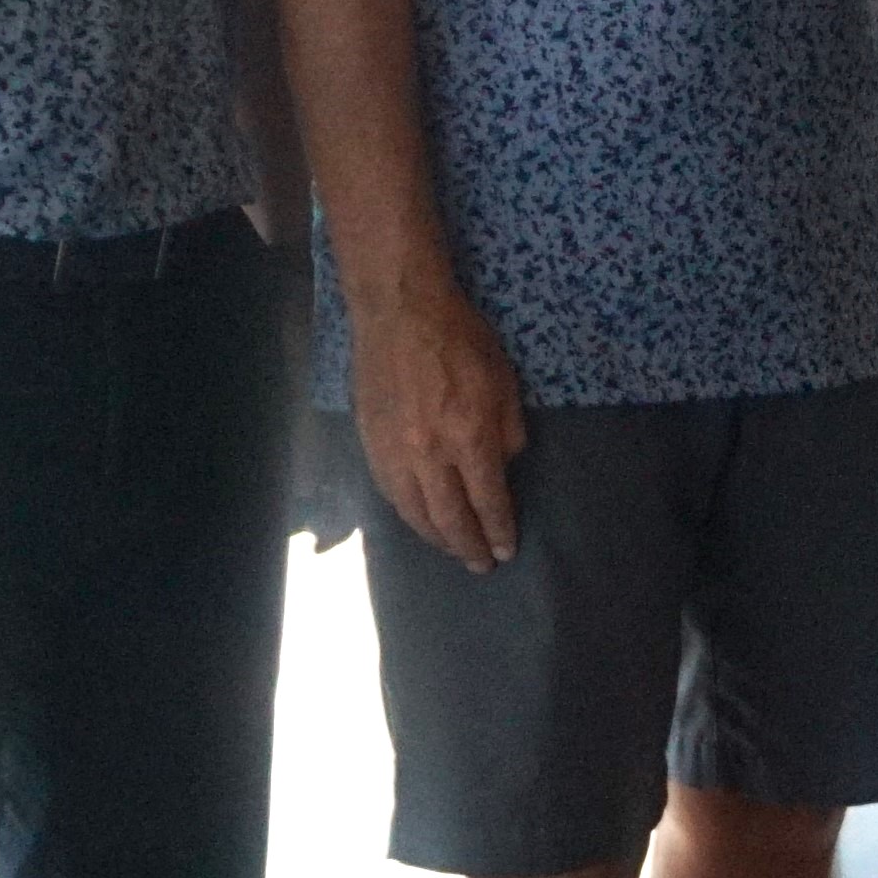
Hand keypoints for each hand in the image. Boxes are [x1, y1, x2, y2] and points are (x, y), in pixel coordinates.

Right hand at [351, 270, 530, 569]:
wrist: (399, 312)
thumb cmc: (461, 340)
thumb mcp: (504, 382)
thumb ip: (508, 432)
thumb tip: (502, 468)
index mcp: (469, 438)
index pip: (488, 501)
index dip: (498, 530)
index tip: (506, 550)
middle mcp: (430, 454)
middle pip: (450, 517)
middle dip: (469, 546)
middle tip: (482, 565)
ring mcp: (394, 451)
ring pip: (414, 512)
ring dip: (436, 538)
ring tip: (453, 549)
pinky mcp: (370, 443)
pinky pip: (390, 492)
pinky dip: (407, 514)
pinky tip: (419, 520)